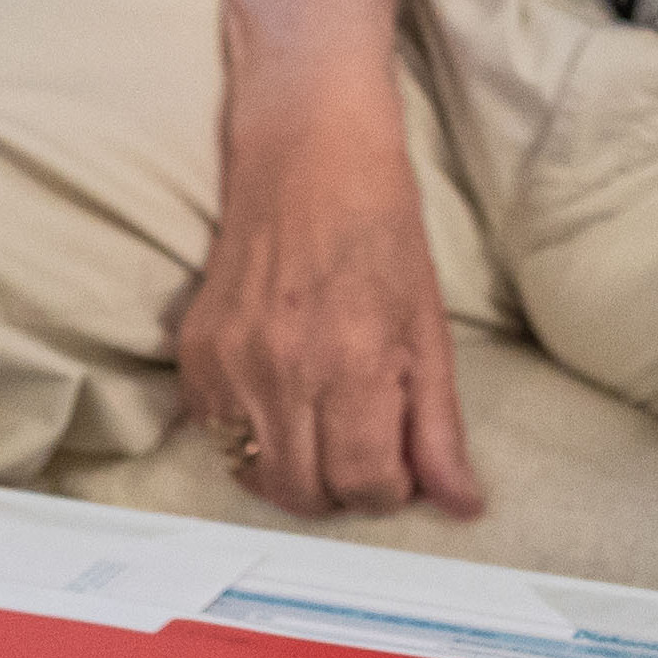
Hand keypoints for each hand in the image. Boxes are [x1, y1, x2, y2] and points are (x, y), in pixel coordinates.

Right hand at [177, 49, 482, 520]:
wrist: (305, 153)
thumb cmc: (381, 227)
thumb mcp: (428, 325)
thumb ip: (438, 424)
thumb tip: (462, 504)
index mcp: (353, 361)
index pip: (366, 483)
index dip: (393, 488)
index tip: (402, 464)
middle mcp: (283, 371)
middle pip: (307, 495)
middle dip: (346, 489)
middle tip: (367, 450)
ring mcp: (230, 365)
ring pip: (258, 477)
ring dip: (298, 473)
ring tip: (328, 428)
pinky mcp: (195, 357)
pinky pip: (218, 440)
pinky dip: (253, 441)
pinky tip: (284, 401)